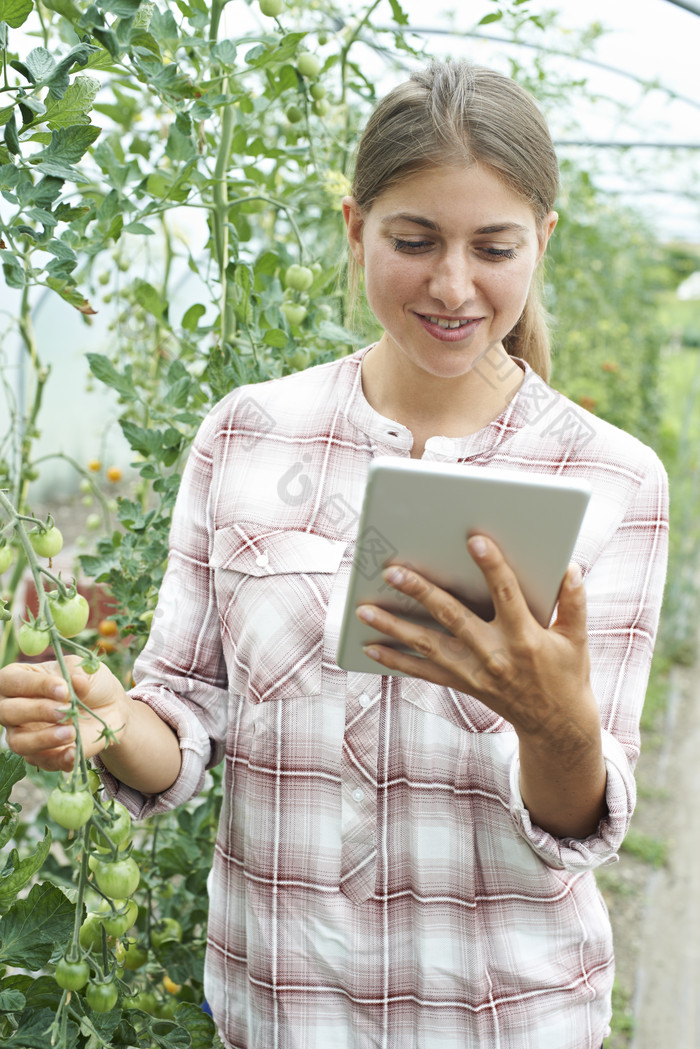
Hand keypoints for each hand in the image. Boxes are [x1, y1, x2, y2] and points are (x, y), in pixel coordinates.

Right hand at [0, 657, 129, 772]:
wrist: (109, 708)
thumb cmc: (89, 684)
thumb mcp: (85, 672)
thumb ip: (78, 675)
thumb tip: (76, 682)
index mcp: (18, 679)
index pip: (12, 681)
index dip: (36, 685)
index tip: (64, 689)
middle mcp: (13, 708)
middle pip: (7, 712)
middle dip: (37, 711)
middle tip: (65, 710)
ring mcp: (24, 735)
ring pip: (18, 742)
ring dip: (44, 738)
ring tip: (71, 732)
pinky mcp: (42, 755)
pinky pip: (43, 762)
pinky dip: (59, 759)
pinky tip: (74, 752)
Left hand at [356, 534, 593, 742]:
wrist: (555, 724)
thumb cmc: (566, 673)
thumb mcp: (577, 638)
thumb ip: (574, 602)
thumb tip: (570, 567)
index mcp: (525, 637)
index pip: (507, 594)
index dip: (492, 565)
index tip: (475, 539)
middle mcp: (495, 654)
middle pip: (453, 616)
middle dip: (421, 592)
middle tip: (393, 571)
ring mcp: (474, 672)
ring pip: (427, 644)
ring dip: (394, 626)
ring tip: (364, 608)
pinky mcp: (462, 684)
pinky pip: (423, 672)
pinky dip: (395, 660)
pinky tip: (370, 646)